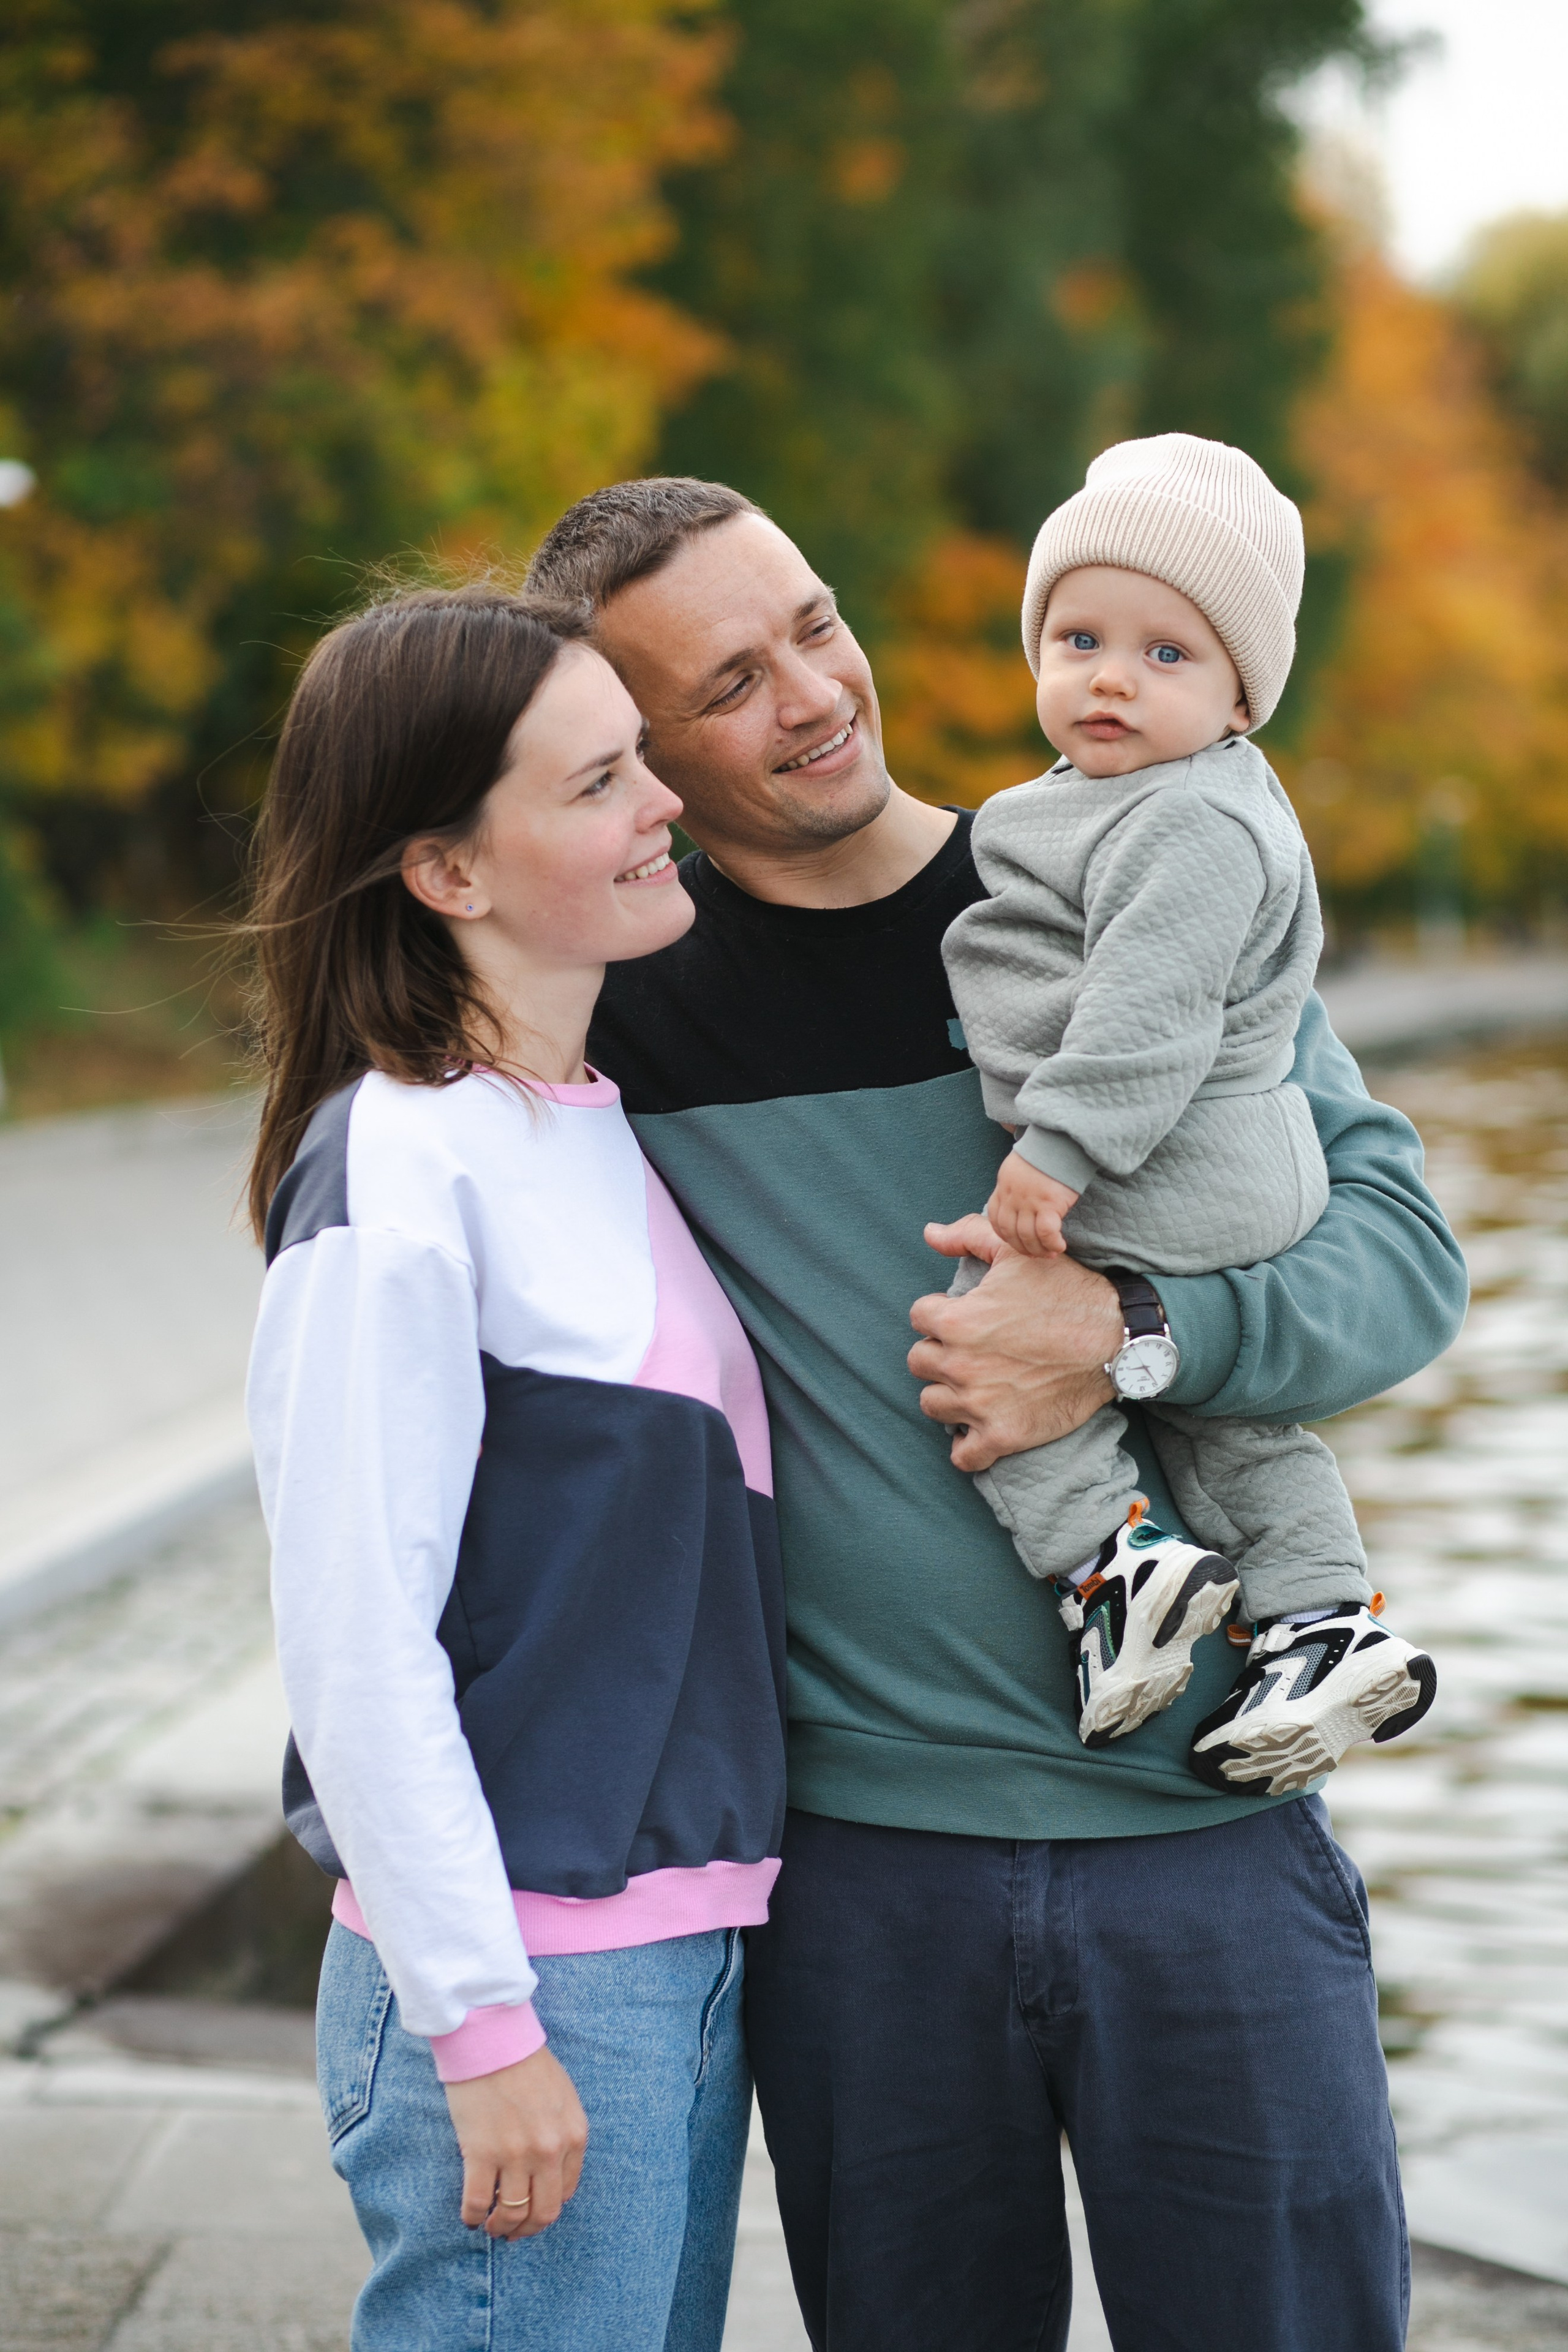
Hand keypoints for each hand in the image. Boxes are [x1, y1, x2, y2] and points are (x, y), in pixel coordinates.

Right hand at [445, 2044, 587, 2239]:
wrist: (492, 2040)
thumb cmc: (525, 2063)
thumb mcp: (563, 2098)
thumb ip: (563, 2135)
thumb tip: (552, 2173)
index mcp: (573, 2136)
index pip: (565, 2192)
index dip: (547, 2209)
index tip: (533, 2211)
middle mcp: (549, 2151)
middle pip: (542, 2212)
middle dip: (527, 2229)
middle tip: (512, 2231)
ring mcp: (515, 2155)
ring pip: (511, 2214)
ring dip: (500, 2227)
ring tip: (491, 2226)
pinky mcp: (481, 2153)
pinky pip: (477, 2203)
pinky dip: (473, 2217)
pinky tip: (470, 2217)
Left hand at [910, 1215, 1121, 1470]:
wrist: (1118, 1339)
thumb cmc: (1067, 1289)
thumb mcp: (1017, 1251)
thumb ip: (968, 1235)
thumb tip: (930, 1234)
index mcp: (957, 1320)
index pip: (919, 1317)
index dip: (940, 1314)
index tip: (964, 1317)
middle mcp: (961, 1364)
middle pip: (919, 1362)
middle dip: (940, 1353)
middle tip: (970, 1350)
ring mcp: (980, 1404)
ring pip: (932, 1405)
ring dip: (949, 1395)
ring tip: (975, 1385)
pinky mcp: (1003, 1436)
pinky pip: (963, 1455)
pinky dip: (968, 1446)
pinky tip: (980, 1429)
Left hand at [986, 1151, 1078, 1255]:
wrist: (1060, 1140)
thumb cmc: (1046, 1154)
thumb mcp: (1019, 1168)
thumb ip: (1015, 1188)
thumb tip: (1020, 1207)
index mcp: (1003, 1187)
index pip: (996, 1220)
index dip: (1006, 1236)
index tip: (1018, 1243)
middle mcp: (1013, 1197)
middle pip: (1010, 1232)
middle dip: (1022, 1248)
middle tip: (1036, 1254)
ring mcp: (1029, 1201)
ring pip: (1027, 1236)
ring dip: (1038, 1250)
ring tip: (1050, 1253)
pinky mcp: (1048, 1203)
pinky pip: (1046, 1233)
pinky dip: (1052, 1243)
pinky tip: (1060, 1246)